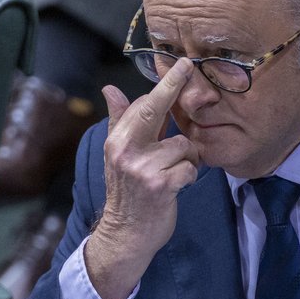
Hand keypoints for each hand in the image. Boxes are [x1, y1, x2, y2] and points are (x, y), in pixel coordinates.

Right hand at [84, 58, 199, 298]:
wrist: (126, 234)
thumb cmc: (127, 192)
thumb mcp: (118, 155)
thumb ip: (119, 120)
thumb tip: (110, 88)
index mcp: (117, 140)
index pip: (141, 104)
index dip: (165, 85)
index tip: (182, 64)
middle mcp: (126, 150)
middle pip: (154, 110)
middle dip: (174, 87)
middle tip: (190, 68)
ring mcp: (142, 168)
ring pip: (182, 145)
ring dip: (186, 158)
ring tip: (174, 171)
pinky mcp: (161, 186)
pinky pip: (189, 168)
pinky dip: (188, 176)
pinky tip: (177, 185)